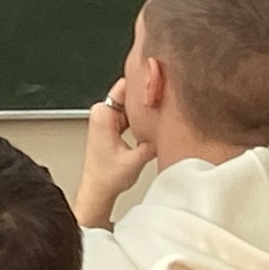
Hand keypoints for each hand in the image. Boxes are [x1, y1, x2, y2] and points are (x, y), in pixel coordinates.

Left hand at [73, 78, 155, 228]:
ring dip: (145, 108)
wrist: (98, 189)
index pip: (123, 86)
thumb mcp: (136, 160)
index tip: (159, 80)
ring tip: (163, 110)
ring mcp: (106, 119)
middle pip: (129, 93)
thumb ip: (153, 142)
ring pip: (130, 104)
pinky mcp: (111, 126)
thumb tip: (170, 130)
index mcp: (102, 114)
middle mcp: (101, 113)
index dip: (142, 82)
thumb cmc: (107, 177)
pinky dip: (141, 117)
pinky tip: (154, 121)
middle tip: (167, 97)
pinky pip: (129, 113)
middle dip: (146, 96)